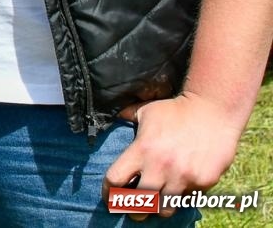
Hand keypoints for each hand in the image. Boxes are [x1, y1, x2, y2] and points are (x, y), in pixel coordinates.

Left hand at [102, 93, 245, 218]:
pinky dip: (183, 198)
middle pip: (139, 203)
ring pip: (165, 209)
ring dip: (158, 209)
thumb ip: (127, 116)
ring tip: (157, 205)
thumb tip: (114, 118)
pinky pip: (189, 199)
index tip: (108, 198)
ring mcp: (183, 177)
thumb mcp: (146, 111)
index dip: (108, 192)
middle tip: (135, 212)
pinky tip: (181, 191)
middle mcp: (160, 167)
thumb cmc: (176, 110)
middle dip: (134, 210)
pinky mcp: (203, 182)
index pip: (115, 180)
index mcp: (141, 150)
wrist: (213, 110)